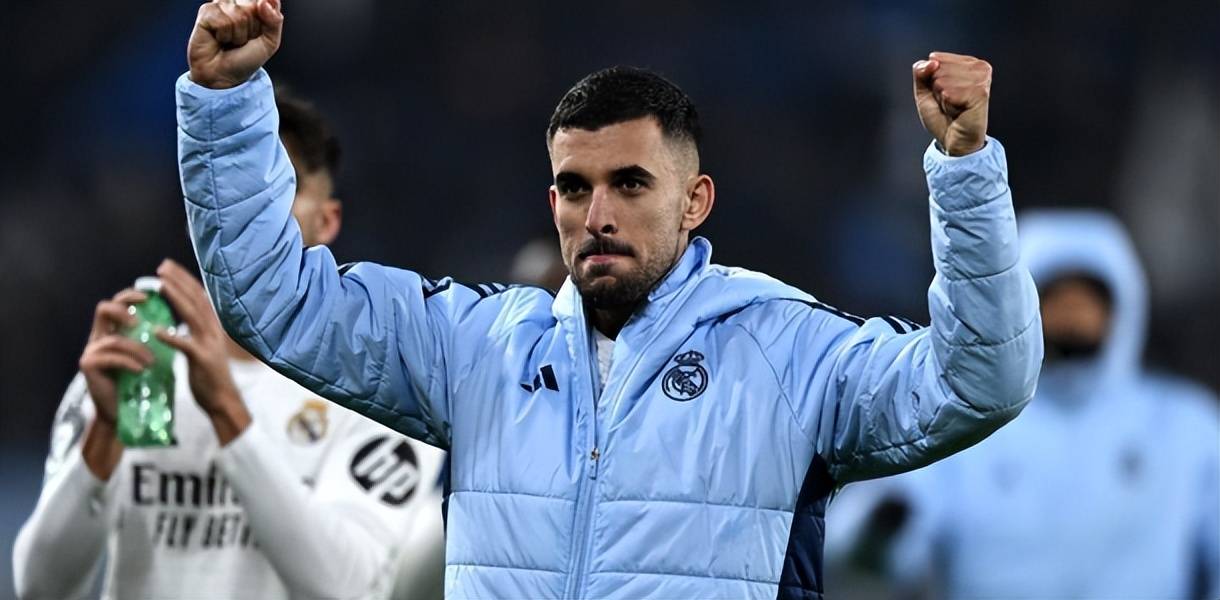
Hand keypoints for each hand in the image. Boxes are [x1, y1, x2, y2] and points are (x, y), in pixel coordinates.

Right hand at [79, 289, 154, 425]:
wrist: (125, 412)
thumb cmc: (140, 382)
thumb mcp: (150, 354)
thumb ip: (155, 336)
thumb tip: (180, 320)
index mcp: (115, 330)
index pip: (118, 302)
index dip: (130, 295)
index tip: (149, 297)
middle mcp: (100, 336)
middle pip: (103, 309)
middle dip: (122, 310)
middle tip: (138, 323)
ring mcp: (92, 350)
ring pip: (112, 338)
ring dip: (135, 349)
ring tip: (151, 362)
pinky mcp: (88, 365)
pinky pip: (109, 356)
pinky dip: (128, 362)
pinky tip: (140, 370)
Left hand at [154, 259, 250, 443]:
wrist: (223, 401)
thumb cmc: (209, 377)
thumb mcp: (203, 348)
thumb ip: (194, 333)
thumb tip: (180, 321)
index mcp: (213, 327)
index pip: (199, 296)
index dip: (184, 280)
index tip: (167, 268)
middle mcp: (213, 331)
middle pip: (196, 299)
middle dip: (179, 281)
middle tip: (161, 267)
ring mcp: (210, 344)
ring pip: (192, 315)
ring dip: (176, 298)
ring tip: (160, 286)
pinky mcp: (203, 360)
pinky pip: (185, 346)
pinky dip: (171, 337)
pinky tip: (156, 331)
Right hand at [188, 0, 284, 89]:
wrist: (223, 76)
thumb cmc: (245, 60)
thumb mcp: (270, 43)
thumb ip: (275, 20)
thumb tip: (265, 1)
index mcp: (255, 7)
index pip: (267, 1)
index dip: (266, 19)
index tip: (257, 35)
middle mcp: (238, 3)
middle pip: (252, 5)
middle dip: (251, 28)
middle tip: (242, 40)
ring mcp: (221, 5)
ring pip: (238, 12)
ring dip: (238, 34)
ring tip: (231, 41)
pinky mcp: (206, 11)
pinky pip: (222, 19)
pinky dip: (224, 35)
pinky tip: (219, 39)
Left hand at [913, 51, 991, 155]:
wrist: (952, 140)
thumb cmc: (941, 115)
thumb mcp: (924, 90)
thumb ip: (921, 71)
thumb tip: (932, 61)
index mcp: (967, 62)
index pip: (934, 58)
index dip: (931, 80)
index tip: (943, 93)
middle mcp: (978, 67)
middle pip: (938, 68)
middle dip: (937, 89)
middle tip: (949, 102)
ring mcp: (981, 79)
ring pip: (943, 80)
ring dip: (943, 98)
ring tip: (954, 106)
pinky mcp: (981, 92)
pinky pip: (949, 93)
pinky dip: (948, 105)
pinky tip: (959, 110)